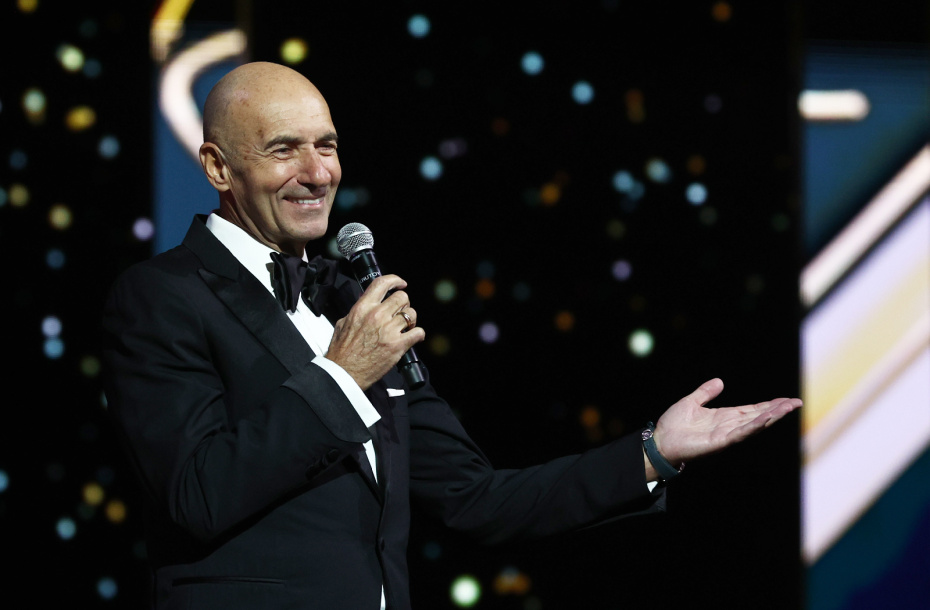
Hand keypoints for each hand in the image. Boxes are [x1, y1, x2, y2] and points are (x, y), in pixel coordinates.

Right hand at [326, 274, 424, 389]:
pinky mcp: (397, 345)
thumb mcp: (343, 323)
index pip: (382, 283)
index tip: (400, 283)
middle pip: (402, 297)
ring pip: (412, 313)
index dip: (395, 280)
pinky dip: (418, 334)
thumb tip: (365, 301)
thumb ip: (357, 310)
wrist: (343, 373)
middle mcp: (377, 316)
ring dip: (411, 318)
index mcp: (363, 308)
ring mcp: (389, 330)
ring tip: (406, 325)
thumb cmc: (341, 352)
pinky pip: (418, 332)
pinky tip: (413, 337)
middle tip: (401, 311)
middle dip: (404, 303)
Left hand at [648, 378, 800, 474]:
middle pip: (758, 416)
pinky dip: (752, 427)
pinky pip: (739, 434)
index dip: (768, 405)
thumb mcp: (691, 402)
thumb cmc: (673, 425)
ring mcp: (726, 435)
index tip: (786, 400)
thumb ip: (705, 393)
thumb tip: (719, 381)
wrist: (659, 442)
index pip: (752, 410)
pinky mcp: (719, 442)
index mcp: (724, 417)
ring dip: (770, 417)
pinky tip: (764, 420)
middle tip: (796, 403)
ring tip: (786, 409)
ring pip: (753, 425)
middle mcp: (728, 426)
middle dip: (777, 410)